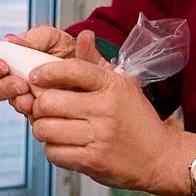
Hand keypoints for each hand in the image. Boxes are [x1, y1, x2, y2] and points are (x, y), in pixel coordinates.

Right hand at [0, 25, 76, 117]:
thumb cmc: (67, 49)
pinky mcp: (38, 111)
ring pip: (11, 102)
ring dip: (18, 100)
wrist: (91, 68)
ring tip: (31, 98)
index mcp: (10, 58)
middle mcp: (13, 78)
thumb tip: (9, 40)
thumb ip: (34, 38)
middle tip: (21, 85)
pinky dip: (34, 112)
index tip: (3, 65)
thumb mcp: (53, 37)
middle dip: (4, 86)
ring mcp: (25, 96)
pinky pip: (30, 115)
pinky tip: (41, 108)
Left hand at [28, 32, 181, 193]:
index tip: (34, 76)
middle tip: (43, 108)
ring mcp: (99, 136)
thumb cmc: (136, 118)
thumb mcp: (121, 85)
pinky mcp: (93, 161)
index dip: (47, 72)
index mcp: (112, 85)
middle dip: (39, 105)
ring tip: (51, 127)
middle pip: (49, 101)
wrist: (161, 157)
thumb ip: (94, 63)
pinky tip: (62, 144)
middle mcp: (105, 108)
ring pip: (46, 129)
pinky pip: (54, 152)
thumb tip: (83, 35)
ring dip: (42, 128)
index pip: (73, 70)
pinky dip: (52, 149)